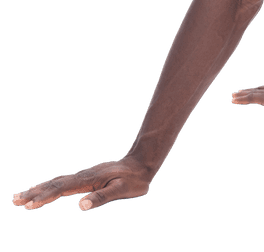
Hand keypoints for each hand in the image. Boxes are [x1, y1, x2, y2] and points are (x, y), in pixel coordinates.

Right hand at [12, 156, 153, 210]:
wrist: (142, 164)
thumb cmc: (134, 180)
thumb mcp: (122, 190)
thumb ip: (103, 197)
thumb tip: (81, 206)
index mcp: (87, 180)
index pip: (61, 189)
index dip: (44, 197)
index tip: (29, 205)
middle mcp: (82, 176)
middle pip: (53, 184)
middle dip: (33, 193)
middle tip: (14, 200)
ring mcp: (83, 176)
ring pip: (55, 182)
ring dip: (37, 189)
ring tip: (19, 196)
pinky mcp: (85, 177)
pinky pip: (62, 182)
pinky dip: (48, 186)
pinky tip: (43, 189)